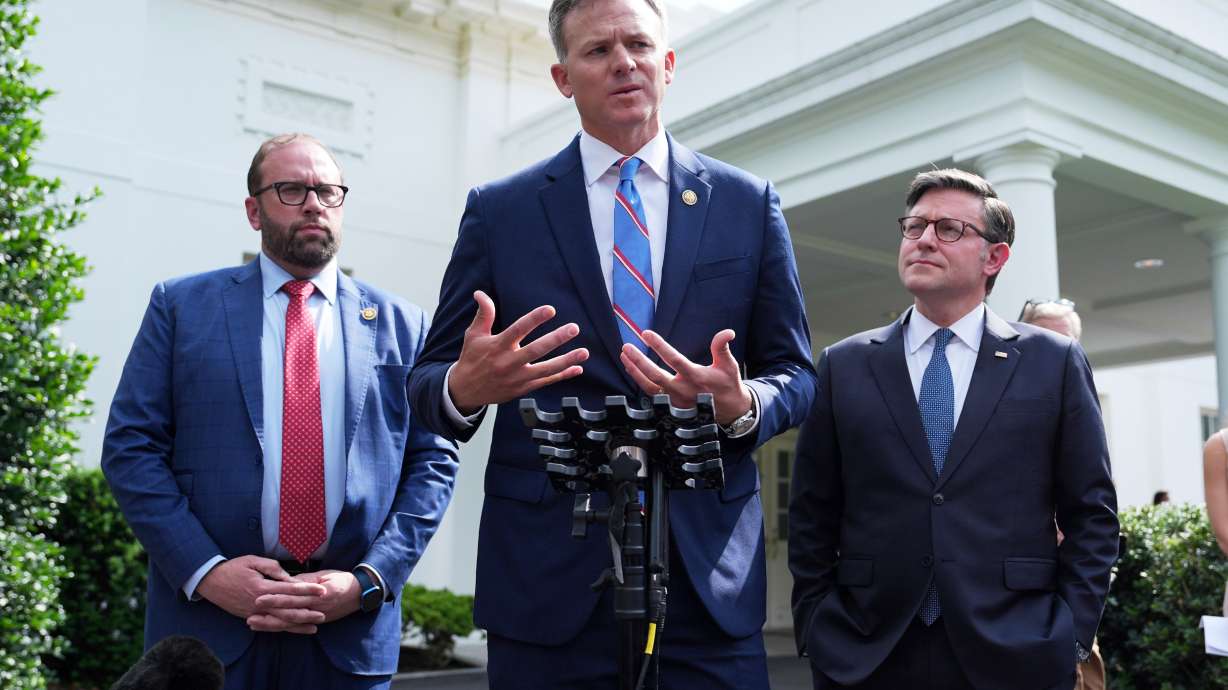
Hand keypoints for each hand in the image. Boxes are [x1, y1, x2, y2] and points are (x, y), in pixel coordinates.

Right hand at [196, 556, 326, 633]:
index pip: (290, 589)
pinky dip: (284, 628)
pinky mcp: (250, 617)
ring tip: (316, 625)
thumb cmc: (233, 568)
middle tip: (324, 612)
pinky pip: (270, 625)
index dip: (307, 590)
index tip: (322, 590)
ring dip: (298, 624)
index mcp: (262, 586)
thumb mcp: (253, 561)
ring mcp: (254, 612)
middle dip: (307, 611)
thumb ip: (272, 567)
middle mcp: (260, 603)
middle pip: (288, 609)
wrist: (210, 582)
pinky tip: (295, 630)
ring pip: (280, 621)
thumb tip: (288, 576)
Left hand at [248, 570, 360, 631]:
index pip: (294, 597)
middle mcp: (316, 608)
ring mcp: (315, 617)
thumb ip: (306, 580)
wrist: (359, 594)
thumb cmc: (342, 580)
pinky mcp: (315, 622)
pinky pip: (295, 627)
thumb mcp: (325, 575)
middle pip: (289, 613)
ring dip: (270, 624)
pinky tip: (266, 627)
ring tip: (252, 623)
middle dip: (268, 614)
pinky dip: (280, 628)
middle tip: (250, 613)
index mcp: (319, 594)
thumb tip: (287, 581)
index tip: (259, 597)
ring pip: (290, 623)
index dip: (276, 598)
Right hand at [448, 290, 588, 412]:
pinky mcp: (523, 388)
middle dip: (556, 339)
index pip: (518, 330)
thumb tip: (480, 293)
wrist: (466, 390)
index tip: (550, 310)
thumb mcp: (474, 335)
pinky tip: (577, 368)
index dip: (534, 319)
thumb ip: (483, 314)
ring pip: (546, 369)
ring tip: (584, 351)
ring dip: (567, 360)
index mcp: (497, 346)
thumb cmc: (472, 358)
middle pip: (536, 350)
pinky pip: (546, 381)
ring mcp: (517, 378)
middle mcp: (508, 362)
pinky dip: (563, 375)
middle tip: (574, 328)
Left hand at [620, 329, 753, 425]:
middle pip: (655, 375)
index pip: (674, 359)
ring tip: (624, 355)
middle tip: (626, 346)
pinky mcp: (671, 406)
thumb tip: (727, 332)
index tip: (646, 334)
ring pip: (649, 386)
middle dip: (638, 360)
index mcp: (697, 377)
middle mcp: (683, 389)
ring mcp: (675, 399)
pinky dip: (639, 381)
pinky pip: (651, 393)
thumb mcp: (729, 365)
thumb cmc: (727, 384)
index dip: (659, 346)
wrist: (729, 410)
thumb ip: (722, 347)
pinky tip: (632, 369)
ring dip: (634, 371)